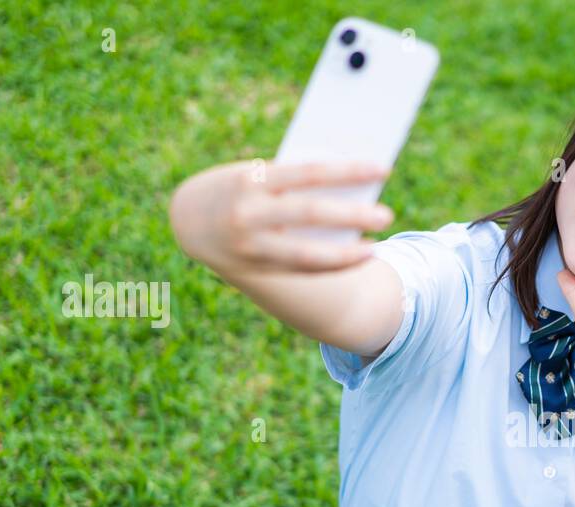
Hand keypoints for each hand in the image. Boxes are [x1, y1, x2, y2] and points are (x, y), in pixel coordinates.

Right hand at [169, 159, 393, 274]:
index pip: (311, 172)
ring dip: (348, 252)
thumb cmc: (237, 187)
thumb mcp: (256, 174)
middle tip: (386, 214)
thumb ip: (293, 182)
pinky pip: (301, 269)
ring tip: (377, 246)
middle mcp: (248, 213)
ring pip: (308, 253)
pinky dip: (332, 265)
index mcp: (251, 178)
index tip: (382, 169)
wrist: (187, 219)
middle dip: (353, 215)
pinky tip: (357, 259)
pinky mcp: (255, 267)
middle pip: (312, 214)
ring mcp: (250, 245)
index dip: (350, 171)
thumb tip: (347, 189)